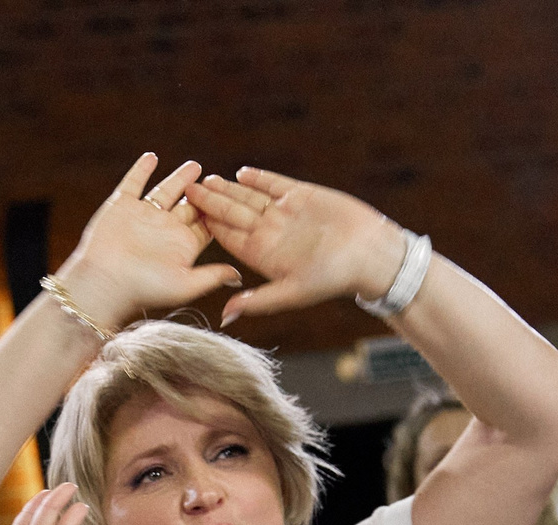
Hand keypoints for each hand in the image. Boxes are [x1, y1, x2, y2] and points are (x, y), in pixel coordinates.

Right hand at [54, 153, 244, 331]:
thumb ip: (212, 276)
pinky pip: (133, 183)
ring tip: (195, 165)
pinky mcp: (121, 206)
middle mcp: (164, 229)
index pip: (207, 224)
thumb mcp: (185, 284)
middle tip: (217, 178)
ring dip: (179, 178)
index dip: (220, 210)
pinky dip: (141, 169)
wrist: (104, 283)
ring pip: (165, 192)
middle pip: (190, 206)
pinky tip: (151, 157)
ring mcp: (142, 216)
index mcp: (181, 245)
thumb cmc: (143, 289)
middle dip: (203, 192)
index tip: (234, 197)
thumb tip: (238, 276)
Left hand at [182, 167, 408, 325]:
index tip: (187, 215)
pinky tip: (242, 173)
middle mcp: (271, 233)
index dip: (209, 225)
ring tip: (208, 180)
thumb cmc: (333, 279)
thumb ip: (257, 301)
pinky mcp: (304, 196)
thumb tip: (224, 317)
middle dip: (211, 202)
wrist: (370, 254)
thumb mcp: (291, 292)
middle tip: (188, 189)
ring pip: (251, 198)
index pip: (229, 238)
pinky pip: (276, 185)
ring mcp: (286, 214)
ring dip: (229, 189)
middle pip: (234, 214)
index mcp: (263, 255)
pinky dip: (260, 179)